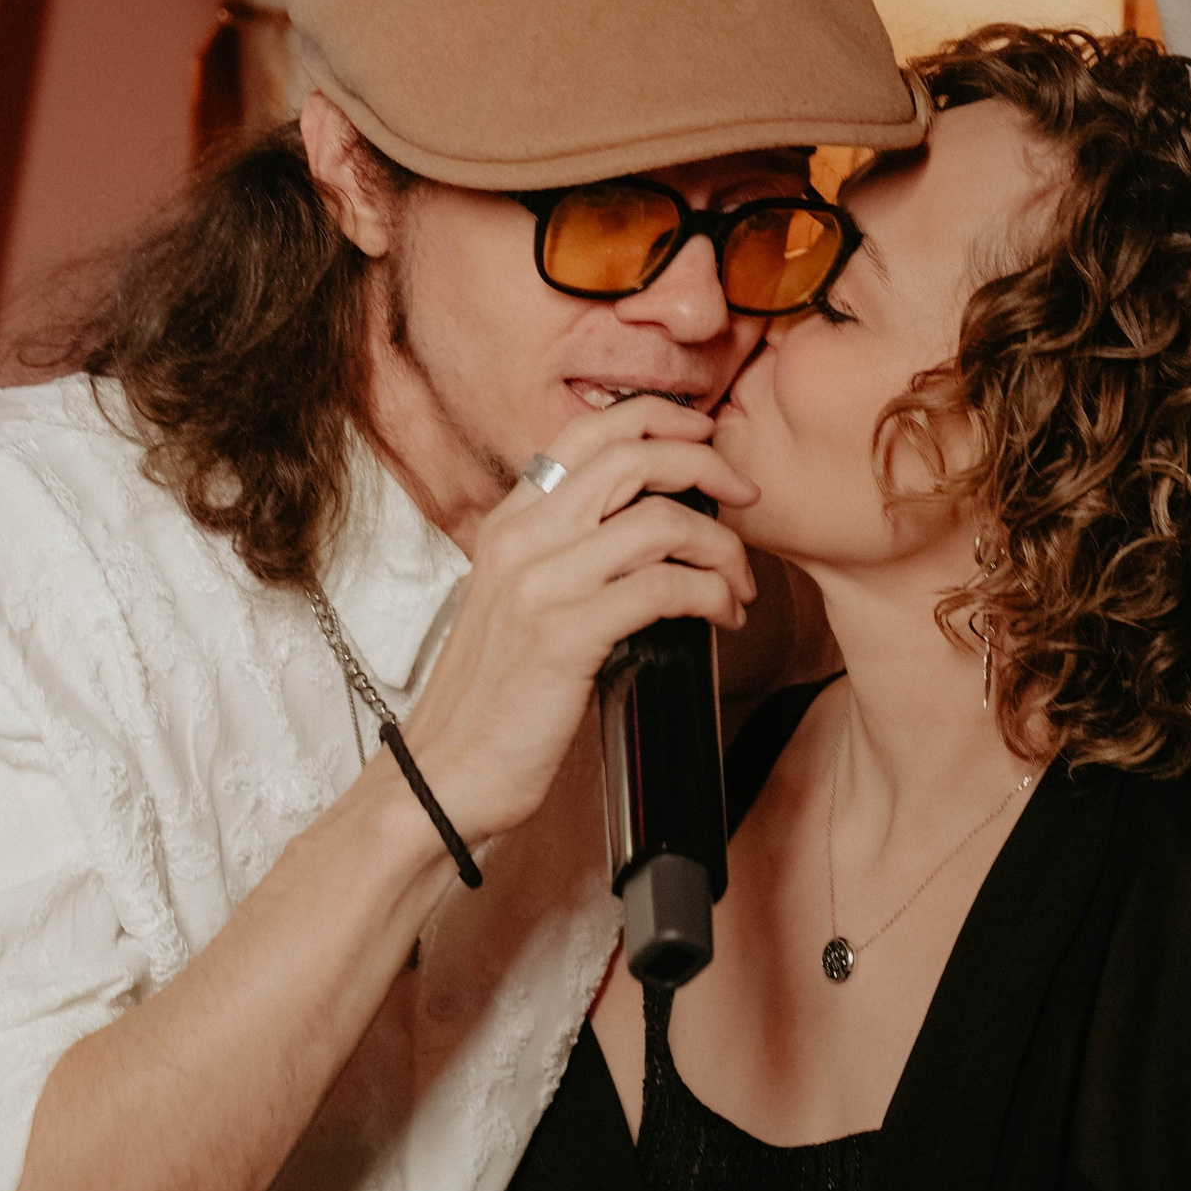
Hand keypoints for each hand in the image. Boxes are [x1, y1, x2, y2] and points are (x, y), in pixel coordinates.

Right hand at [397, 395, 758, 850]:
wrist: (445, 771)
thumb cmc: (495, 696)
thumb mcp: (519, 600)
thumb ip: (567, 551)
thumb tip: (651, 522)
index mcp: (510, 521)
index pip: (587, 429)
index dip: (659, 420)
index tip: (705, 438)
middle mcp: (521, 538)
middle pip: (632, 457)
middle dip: (708, 466)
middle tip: (745, 495)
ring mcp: (541, 584)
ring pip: (661, 521)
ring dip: (722, 547)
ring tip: (738, 582)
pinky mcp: (566, 635)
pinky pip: (665, 587)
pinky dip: (712, 595)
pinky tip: (722, 616)